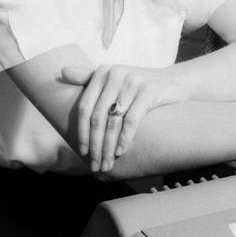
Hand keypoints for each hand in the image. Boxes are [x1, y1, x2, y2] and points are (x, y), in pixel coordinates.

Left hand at [58, 62, 183, 173]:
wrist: (173, 82)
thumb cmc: (138, 86)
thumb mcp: (113, 79)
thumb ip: (88, 77)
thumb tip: (62, 72)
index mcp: (102, 72)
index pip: (84, 107)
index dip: (81, 132)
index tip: (82, 152)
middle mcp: (115, 73)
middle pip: (97, 117)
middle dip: (95, 145)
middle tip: (95, 164)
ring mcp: (132, 81)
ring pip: (113, 122)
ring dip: (108, 147)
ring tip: (107, 163)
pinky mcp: (148, 90)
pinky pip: (131, 120)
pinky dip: (124, 139)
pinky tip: (121, 152)